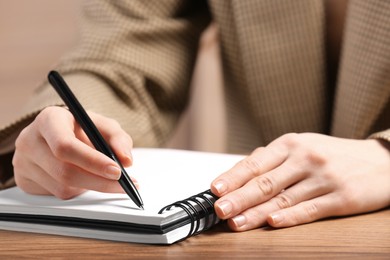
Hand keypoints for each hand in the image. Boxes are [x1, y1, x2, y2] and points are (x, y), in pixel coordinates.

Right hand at [13, 106, 134, 198]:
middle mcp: (29, 140)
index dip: (93, 161)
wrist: (55, 134)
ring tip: (102, 176)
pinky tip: (83, 178)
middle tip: (123, 185)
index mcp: (49, 119)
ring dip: (90, 186)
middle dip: (99, 181)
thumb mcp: (102, 125)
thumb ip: (118, 138)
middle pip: (65, 171)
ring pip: (62, 187)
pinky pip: (56, 195)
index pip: (66, 146)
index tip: (117, 170)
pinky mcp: (23, 180)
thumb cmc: (80, 128)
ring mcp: (23, 162)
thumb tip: (126, 161)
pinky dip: (77, 191)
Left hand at [211, 133, 389, 230]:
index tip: (215, 189)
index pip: (255, 163)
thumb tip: (241, 169)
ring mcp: (323, 178)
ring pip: (284, 198)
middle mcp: (305, 158)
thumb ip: (273, 158)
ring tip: (237, 223)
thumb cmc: (333, 154)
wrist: (380, 160)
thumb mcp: (303, 146)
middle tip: (219, 209)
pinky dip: (290, 217)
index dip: (233, 177)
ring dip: (257, 212)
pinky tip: (273, 223)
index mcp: (291, 144)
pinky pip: (310, 209)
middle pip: (266, 182)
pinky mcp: (341, 197)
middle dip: (239, 198)